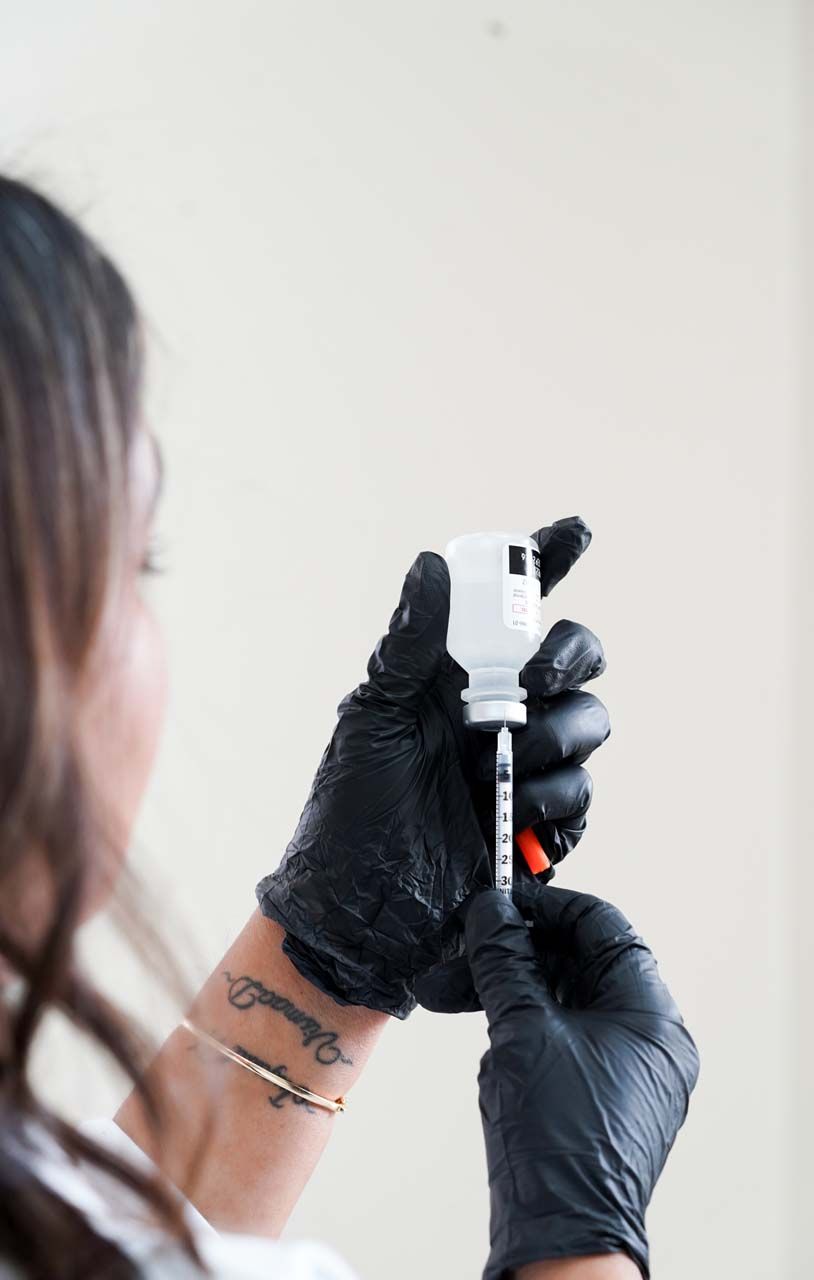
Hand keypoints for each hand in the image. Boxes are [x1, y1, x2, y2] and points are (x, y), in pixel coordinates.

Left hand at [256, 518, 608, 1017]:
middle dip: (570, 655)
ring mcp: (524, 765)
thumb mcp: (372, 720)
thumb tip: (430, 564)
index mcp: (455, 678)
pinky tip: (518, 822)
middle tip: (535, 678)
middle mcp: (499, 712)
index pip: (511, 607)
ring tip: (498, 776)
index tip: (576, 531)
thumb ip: (406, 648)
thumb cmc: (350, 811)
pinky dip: (557, 803)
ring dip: (556, 740)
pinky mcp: (540, 820)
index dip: (547, 562)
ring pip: (590, 722)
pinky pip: (582, 795)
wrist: (360, 909)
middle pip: (575, 657)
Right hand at [465, 885, 698, 1278]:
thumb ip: (505, 962)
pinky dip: (520, 1020)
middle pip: (580, 960)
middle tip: (471, 940)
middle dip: (519, 949)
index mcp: (650, 1013)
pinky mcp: (595, 1092)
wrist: (560, 1234)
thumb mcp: (523, 1031)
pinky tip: (480, 1018)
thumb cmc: (559, 1142)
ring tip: (456, 986)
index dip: (547, 906)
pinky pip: (558, 1034)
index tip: (502, 899)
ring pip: (563, 998)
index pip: (601, 926)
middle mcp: (646, 1037)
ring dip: (510, 985)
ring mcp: (622, 1067)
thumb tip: (492, 913)